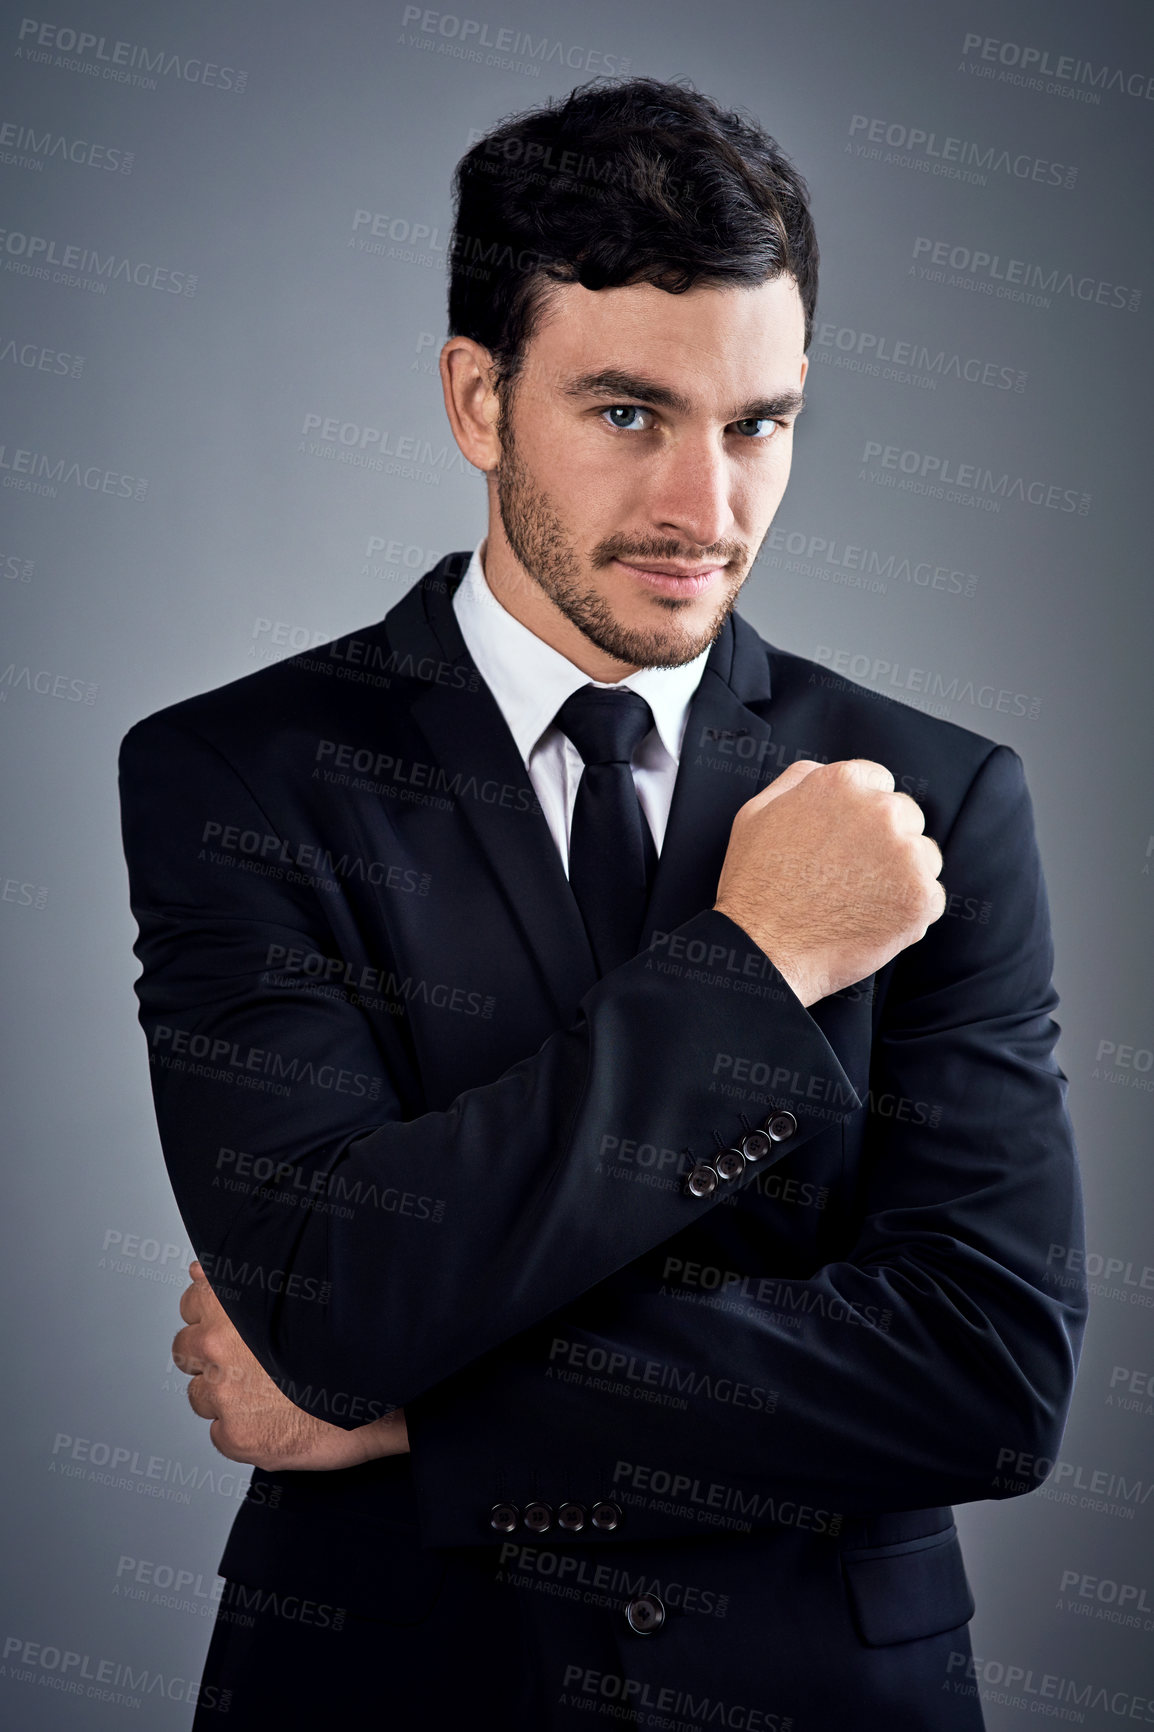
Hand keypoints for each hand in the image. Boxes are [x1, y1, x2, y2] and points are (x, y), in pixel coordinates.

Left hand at [172, 1261, 408, 1470]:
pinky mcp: (236, 1436)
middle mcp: (217, 1344)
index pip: (192, 1304)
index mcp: (230, 1302)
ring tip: (270, 1394)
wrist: (387, 1391)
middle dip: (211, 1356)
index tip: (236, 1326)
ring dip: (225, 1395)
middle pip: (186, 1350)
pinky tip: (276, 1419)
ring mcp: (224, 1393)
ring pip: (200, 1395)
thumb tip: (197, 1269)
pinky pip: (220, 1434)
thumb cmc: (350, 1338)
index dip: (214, 1315)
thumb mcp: (296, 1285)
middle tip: (252, 1364)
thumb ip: (237, 1276)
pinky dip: (241, 1430)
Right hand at [714, 757, 945, 1005]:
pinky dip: (909, 912)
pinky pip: (931, 897)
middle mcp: (880, 811)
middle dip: (886, 841)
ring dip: (902, 875)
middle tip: (851, 875)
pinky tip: (873, 921)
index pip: (879, 783)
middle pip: (907, 816)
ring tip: (861, 900)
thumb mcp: (757, 812)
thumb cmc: (754, 885)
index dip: (862, 814)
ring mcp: (904, 855)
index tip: (849, 840)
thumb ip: (799, 780)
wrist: (763, 950)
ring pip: (924, 856)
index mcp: (842, 784)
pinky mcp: (920, 897)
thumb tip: (826, 771)